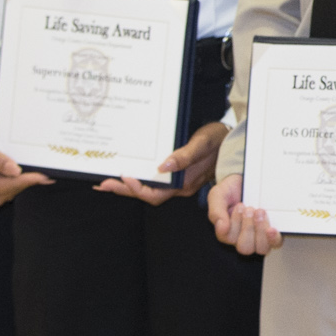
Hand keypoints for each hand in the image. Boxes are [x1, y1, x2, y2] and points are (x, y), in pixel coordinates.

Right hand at [0, 131, 51, 206]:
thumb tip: (15, 172)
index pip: (11, 185)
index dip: (27, 180)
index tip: (42, 176)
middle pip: (18, 188)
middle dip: (29, 178)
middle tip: (45, 170)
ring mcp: (1, 192)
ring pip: (22, 186)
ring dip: (30, 177)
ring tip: (38, 167)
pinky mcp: (8, 188)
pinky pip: (22, 183)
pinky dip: (29, 177)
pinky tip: (37, 171)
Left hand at [98, 121, 224, 204]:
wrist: (232, 139)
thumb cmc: (219, 139)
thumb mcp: (203, 143)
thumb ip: (185, 156)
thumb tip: (163, 166)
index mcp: (185, 183)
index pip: (155, 194)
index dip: (137, 189)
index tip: (124, 176)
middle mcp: (180, 187)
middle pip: (148, 195)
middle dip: (124, 190)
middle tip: (103, 183)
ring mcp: (178, 183)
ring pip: (149, 190)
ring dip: (127, 187)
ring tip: (107, 181)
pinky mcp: (177, 176)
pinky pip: (154, 183)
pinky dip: (138, 180)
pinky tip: (127, 174)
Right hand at [210, 175, 283, 255]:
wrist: (248, 180)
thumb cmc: (232, 190)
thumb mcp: (218, 195)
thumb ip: (216, 212)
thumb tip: (221, 228)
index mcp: (228, 232)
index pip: (228, 238)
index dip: (235, 224)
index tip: (239, 206)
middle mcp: (243, 237)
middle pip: (245, 247)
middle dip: (247, 227)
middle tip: (249, 208)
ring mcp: (259, 236)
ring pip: (260, 248)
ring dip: (259, 230)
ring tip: (259, 212)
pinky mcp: (272, 232)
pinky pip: (275, 243)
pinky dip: (273, 238)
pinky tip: (271, 229)